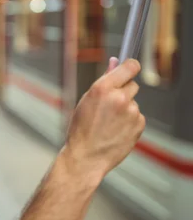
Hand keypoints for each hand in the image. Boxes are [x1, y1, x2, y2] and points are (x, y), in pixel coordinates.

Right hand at [63, 58, 144, 182]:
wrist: (86, 158)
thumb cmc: (81, 129)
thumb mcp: (87, 100)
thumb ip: (104, 80)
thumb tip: (115, 62)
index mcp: (103, 88)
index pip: (130, 66)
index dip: (130, 66)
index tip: (129, 69)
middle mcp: (120, 98)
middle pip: (132, 84)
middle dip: (124, 91)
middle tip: (110, 106)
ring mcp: (131, 112)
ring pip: (133, 103)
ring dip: (125, 109)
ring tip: (109, 124)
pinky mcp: (139, 125)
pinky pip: (137, 117)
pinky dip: (129, 122)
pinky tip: (116, 131)